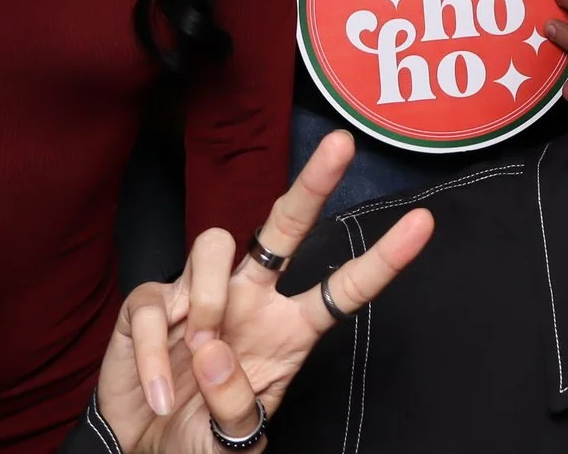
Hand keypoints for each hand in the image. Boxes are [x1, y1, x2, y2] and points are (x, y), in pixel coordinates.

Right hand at [94, 130, 434, 452]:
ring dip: (206, 297)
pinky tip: (160, 388)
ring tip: (198, 349)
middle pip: (285, 227)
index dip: (384, 260)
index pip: (343, 289)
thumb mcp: (235, 439)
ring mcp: (199, 295)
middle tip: (341, 144)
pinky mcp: (150, 303)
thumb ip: (237, 406)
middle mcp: (251, 299)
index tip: (423, 224)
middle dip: (313, 184)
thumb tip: (214, 348)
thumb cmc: (200, 435)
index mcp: (289, 330)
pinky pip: (154, 301)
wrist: (144, 448)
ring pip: (214, 245)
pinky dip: (155, 352)